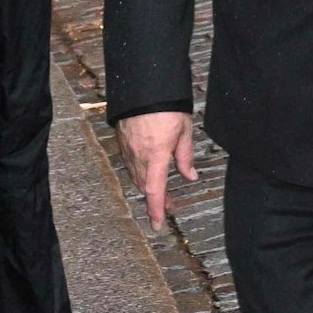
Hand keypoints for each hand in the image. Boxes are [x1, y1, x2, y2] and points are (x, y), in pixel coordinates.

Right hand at [116, 111, 197, 231]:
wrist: (141, 86)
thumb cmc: (165, 105)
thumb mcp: (184, 130)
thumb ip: (186, 156)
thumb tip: (190, 176)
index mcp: (156, 155)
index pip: (155, 191)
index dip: (156, 211)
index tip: (158, 226)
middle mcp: (139, 155)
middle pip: (146, 186)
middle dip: (157, 199)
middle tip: (170, 205)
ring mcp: (128, 149)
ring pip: (137, 176)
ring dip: (149, 186)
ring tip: (161, 190)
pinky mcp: (122, 141)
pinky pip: (131, 164)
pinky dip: (141, 173)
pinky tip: (149, 170)